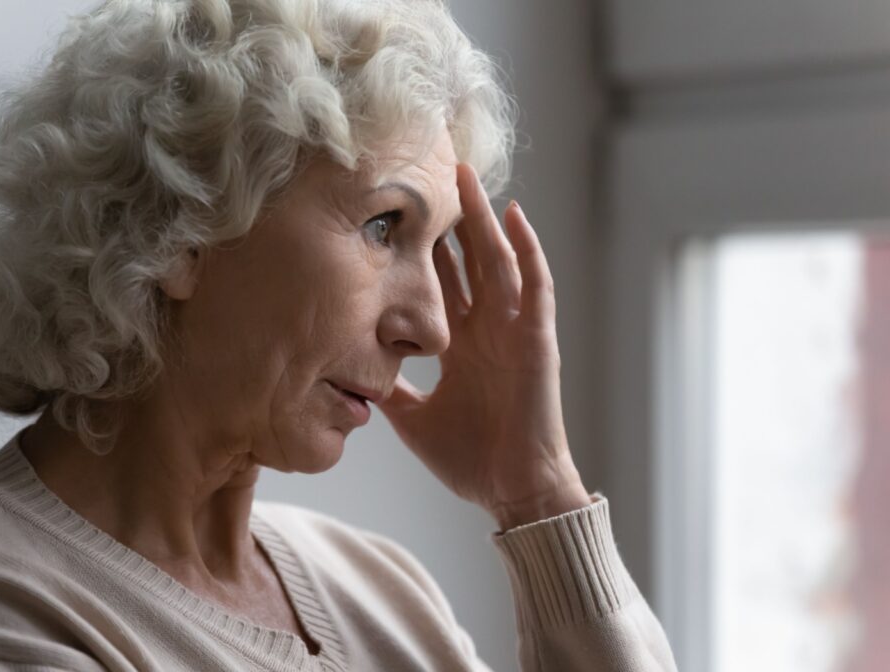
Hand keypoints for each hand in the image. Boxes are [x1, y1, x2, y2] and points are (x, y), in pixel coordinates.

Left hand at [376, 164, 590, 527]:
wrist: (512, 491)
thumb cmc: (471, 458)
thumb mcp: (413, 417)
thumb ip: (392, 390)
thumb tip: (352, 373)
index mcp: (460, 344)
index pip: (439, 284)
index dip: (421, 250)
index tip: (394, 215)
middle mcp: (487, 328)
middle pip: (466, 260)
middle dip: (449, 219)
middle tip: (427, 174)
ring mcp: (514, 329)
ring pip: (498, 259)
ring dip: (484, 218)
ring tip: (465, 176)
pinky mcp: (537, 338)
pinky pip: (536, 284)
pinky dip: (527, 248)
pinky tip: (513, 215)